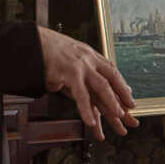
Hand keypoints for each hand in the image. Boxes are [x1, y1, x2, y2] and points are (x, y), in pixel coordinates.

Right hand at [36, 26, 138, 140]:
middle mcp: (90, 61)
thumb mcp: (73, 56)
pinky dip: (86, 110)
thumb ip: (85, 69)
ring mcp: (81, 67)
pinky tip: (91, 121)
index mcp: (92, 56)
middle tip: (130, 111)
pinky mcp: (69, 75)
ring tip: (118, 116)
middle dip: (123, 96)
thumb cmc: (52, 51)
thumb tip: (95, 83)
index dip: (122, 87)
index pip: (112, 73)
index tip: (129, 99)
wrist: (34, 42)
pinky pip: (81, 95)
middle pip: (112, 80)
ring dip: (111, 103)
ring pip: (102, 87)